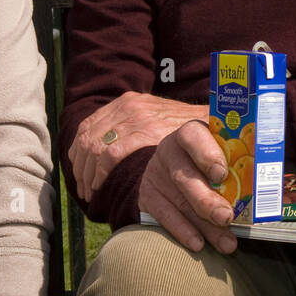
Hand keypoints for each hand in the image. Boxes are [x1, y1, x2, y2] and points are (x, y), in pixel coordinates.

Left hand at [68, 93, 209, 200]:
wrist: (215, 122)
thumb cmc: (188, 131)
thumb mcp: (159, 120)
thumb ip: (138, 128)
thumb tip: (110, 146)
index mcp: (128, 102)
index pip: (89, 126)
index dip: (79, 152)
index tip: (81, 173)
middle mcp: (129, 106)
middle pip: (87, 136)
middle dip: (81, 166)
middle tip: (85, 189)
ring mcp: (136, 116)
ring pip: (95, 147)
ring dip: (88, 174)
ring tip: (92, 193)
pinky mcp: (144, 131)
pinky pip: (110, 155)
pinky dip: (101, 174)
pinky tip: (101, 187)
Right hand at [138, 120, 236, 253]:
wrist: (172, 164)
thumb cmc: (212, 157)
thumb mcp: (225, 150)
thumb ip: (248, 164)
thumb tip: (282, 196)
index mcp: (192, 133)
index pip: (193, 136)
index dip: (206, 154)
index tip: (222, 173)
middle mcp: (170, 150)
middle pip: (185, 176)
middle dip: (207, 200)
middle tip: (226, 217)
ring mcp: (156, 174)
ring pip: (179, 201)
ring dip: (203, 224)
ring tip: (226, 242)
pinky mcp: (148, 195)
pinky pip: (163, 216)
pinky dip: (182, 231)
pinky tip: (198, 244)